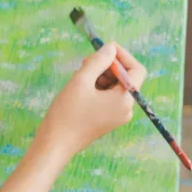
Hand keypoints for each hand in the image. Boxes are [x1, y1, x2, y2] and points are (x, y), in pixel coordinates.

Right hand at [33, 42, 146, 160]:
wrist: (55, 144)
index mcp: (124, 99)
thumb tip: (111, 47)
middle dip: (108, 66)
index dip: (122, 56)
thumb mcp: (81, 81)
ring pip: (115, 87)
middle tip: (86, 62)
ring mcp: (117, 116)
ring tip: (80, 77)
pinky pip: (108, 97)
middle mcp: (126, 108)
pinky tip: (80, 88)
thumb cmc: (67, 113)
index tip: (104, 48)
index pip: (136, 70)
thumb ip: (98, 61)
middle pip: (125, 78)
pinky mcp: (107, 119)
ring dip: (100, 76)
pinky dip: (98, 88)